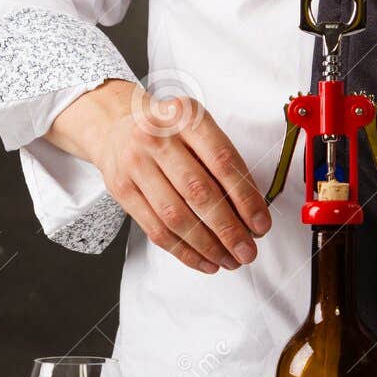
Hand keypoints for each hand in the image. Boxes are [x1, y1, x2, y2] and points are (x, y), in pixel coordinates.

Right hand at [46, 79, 270, 275]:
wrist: (115, 125)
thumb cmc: (167, 130)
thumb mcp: (196, 126)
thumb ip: (223, 160)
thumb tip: (252, 211)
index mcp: (186, 117)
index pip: (223, 161)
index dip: (246, 198)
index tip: (261, 224)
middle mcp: (157, 138)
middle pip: (199, 192)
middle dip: (229, 230)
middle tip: (248, 250)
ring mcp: (135, 164)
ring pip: (176, 217)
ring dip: (207, 246)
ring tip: (229, 260)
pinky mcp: (121, 190)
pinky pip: (155, 229)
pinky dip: (184, 251)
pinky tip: (204, 260)